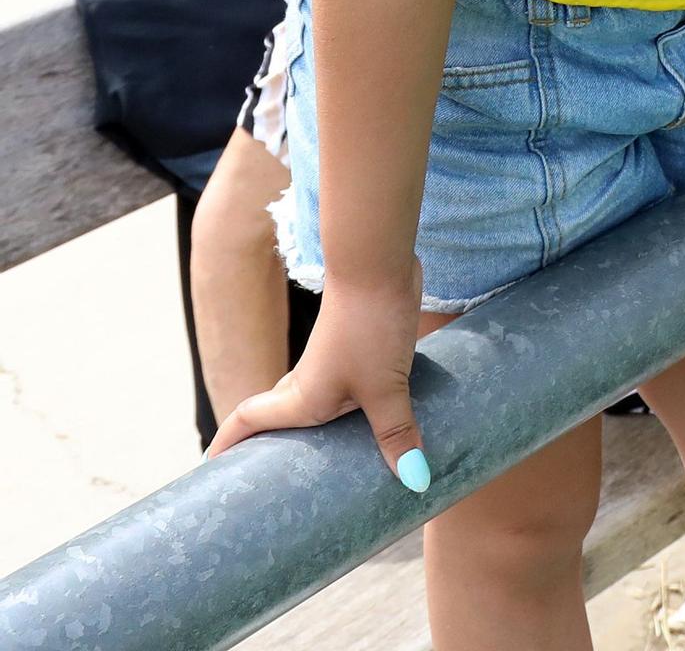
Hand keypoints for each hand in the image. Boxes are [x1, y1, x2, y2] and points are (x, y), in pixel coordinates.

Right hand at [203, 256, 431, 490]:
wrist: (381, 263)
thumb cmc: (368, 325)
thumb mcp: (385, 387)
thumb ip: (396, 432)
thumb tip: (414, 480)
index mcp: (302, 396)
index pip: (251, 419)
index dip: (228, 440)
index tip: (209, 462)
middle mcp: (312, 381)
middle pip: (281, 415)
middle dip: (270, 442)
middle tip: (266, 477)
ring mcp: (337, 362)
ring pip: (319, 402)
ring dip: (318, 428)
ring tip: (327, 460)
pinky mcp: (363, 348)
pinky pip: (352, 388)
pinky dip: (354, 408)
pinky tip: (378, 419)